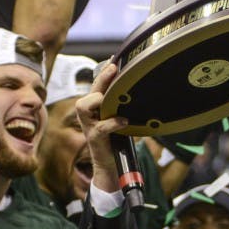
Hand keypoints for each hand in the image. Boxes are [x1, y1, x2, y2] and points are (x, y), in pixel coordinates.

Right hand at [74, 63, 126, 191]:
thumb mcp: (122, 120)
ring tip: (115, 100)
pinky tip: (124, 120)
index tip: (115, 61)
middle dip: (102, 79)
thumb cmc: (117, 141)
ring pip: (85, 105)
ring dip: (100, 100)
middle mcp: (89, 115)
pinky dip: (113, 122)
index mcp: (95, 109)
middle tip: (115, 69)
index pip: (97, 86)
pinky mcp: (94, 139)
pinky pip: (101, 127)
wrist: (112, 167)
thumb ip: (125, 107)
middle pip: (90, 91)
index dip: (104, 73)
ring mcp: (89, 126)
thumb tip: (143, 91)